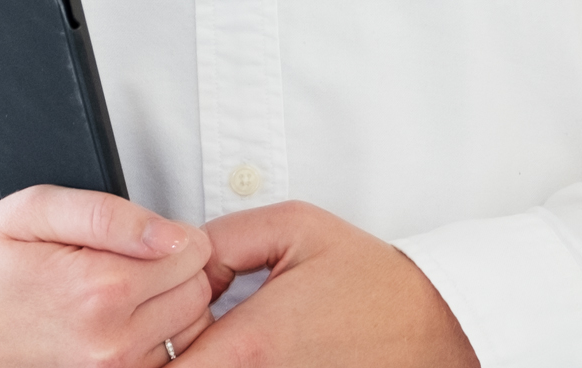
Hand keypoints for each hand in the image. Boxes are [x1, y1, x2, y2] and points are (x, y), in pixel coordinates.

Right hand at [0, 186, 215, 367]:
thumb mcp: (36, 208)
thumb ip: (110, 214)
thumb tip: (168, 230)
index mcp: (97, 290)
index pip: (194, 253)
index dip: (173, 230)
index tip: (147, 229)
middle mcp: (111, 343)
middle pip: (198, 291)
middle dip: (177, 264)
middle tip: (134, 252)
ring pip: (190, 328)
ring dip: (172, 302)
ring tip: (127, 281)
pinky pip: (168, 359)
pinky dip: (159, 334)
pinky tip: (126, 314)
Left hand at [183, 201, 478, 367]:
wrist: (430, 327)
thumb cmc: (368, 278)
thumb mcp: (294, 227)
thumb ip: (224, 239)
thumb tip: (182, 259)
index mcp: (252, 343)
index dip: (151, 341)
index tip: (165, 318)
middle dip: (171, 355)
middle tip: (191, 326)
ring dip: (203, 362)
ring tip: (223, 337)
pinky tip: (252, 351)